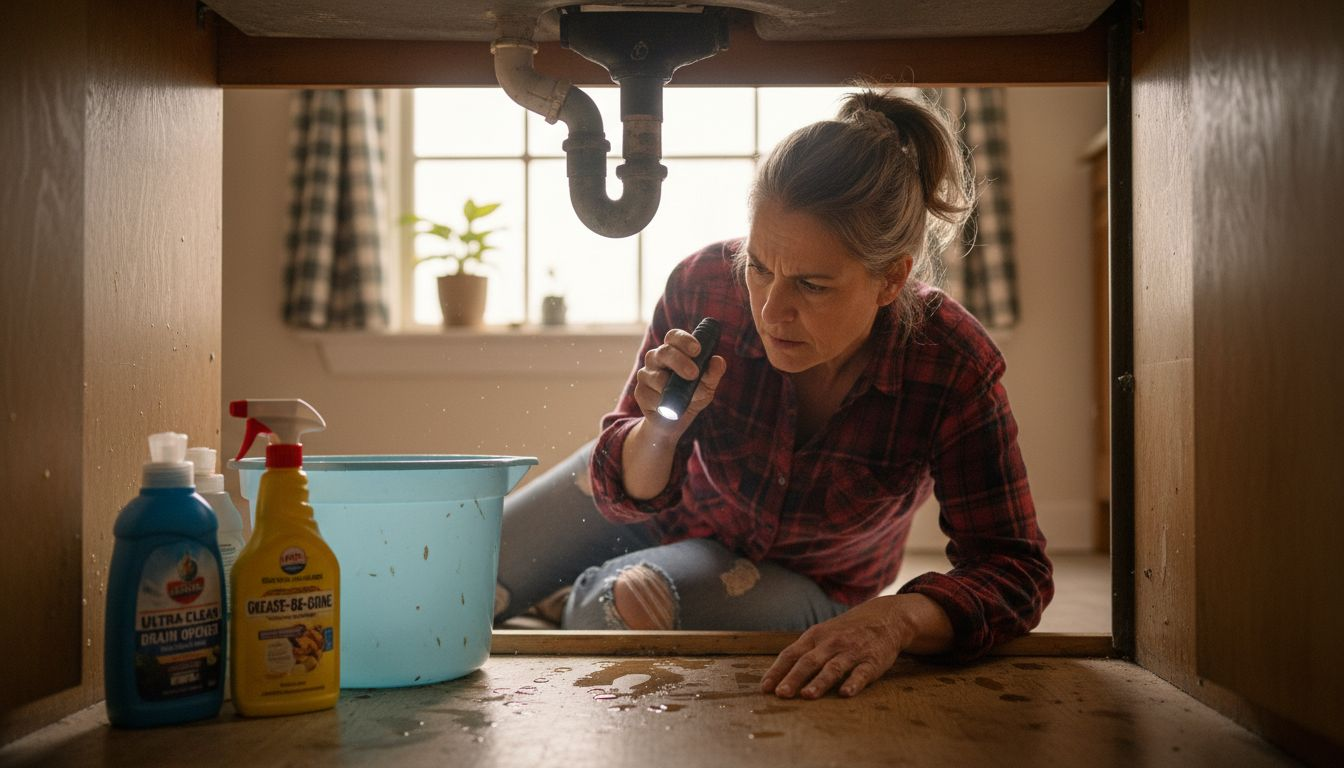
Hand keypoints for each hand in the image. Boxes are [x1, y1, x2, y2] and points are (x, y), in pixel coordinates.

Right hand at [632, 327, 726, 433]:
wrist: (675, 420)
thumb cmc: (692, 395)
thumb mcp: (707, 386)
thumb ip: (713, 373)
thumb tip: (718, 361)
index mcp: (673, 350)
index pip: (674, 337)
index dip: (684, 340)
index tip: (697, 350)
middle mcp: (657, 358)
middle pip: (663, 352)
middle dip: (679, 361)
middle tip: (694, 374)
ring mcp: (646, 374)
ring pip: (656, 377)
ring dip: (671, 388)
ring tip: (683, 398)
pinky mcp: (640, 392)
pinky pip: (650, 396)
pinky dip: (663, 404)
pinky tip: (668, 408)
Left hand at [760, 594, 950, 698]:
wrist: (884, 618)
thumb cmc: (846, 631)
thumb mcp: (822, 634)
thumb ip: (804, 652)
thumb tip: (777, 675)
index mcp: (815, 637)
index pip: (791, 654)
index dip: (777, 671)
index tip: (765, 688)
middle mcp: (831, 643)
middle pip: (808, 661)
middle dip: (794, 678)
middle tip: (781, 695)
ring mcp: (852, 651)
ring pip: (833, 667)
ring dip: (820, 682)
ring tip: (807, 695)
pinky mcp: (872, 660)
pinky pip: (862, 673)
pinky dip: (853, 683)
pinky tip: (845, 693)